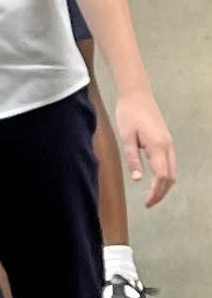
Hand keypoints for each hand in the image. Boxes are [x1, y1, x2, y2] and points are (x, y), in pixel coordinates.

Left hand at [115, 89, 176, 206]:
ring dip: (164, 184)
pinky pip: (170, 161)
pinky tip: (155, 179)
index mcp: (157, 145)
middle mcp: (167, 145)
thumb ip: (133, 158)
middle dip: (162, 192)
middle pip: (171, 176)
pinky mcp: (165, 139)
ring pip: (172, 169)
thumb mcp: (126, 137)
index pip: (162, 176)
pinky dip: (165, 174)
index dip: (156, 192)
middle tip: (149, 203)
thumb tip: (137, 179)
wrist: (136, 94)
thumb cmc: (128, 113)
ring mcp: (168, 142)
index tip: (147, 203)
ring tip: (152, 195)